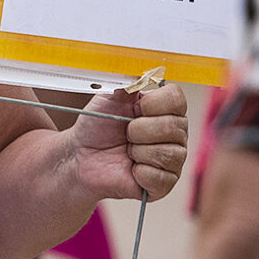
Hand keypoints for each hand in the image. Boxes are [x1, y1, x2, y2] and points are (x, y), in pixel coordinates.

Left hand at [60, 84, 189, 203]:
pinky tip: (131, 170)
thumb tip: (144, 75)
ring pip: (168, 154)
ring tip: (127, 151)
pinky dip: (140, 173)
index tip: (137, 107)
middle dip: (139, 130)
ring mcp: (173, 159)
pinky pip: (161, 178)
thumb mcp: (108, 97)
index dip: (155, 103)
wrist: (81, 156)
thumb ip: (128, 83)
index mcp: (164, 107)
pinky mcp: (164, 184)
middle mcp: (175, 132)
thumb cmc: (96, 125)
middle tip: (125, 134)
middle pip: (175, 127)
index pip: (177, 99)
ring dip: (138, 152)